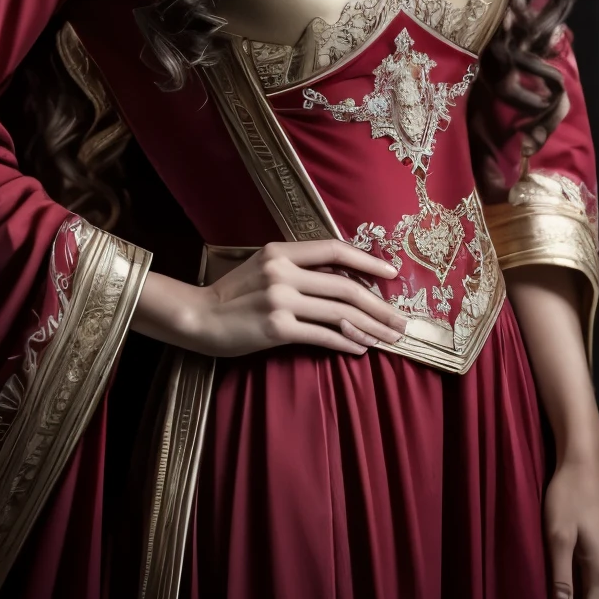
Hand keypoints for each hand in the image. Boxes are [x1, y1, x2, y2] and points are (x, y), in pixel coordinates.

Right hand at [181, 239, 408, 357]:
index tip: (393, 274)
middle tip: (400, 320)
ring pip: (339, 312)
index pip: (334, 249)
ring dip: (370, 327)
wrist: (198, 317)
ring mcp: (280, 300)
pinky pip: (323, 336)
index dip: (367, 261)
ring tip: (388, 338)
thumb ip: (299, 267)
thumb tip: (345, 279)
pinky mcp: (277, 329)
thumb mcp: (264, 266)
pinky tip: (361, 349)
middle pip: (345, 285)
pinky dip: (347, 343)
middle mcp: (282, 272)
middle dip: (379, 305)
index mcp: (281, 251)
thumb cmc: (234, 293)